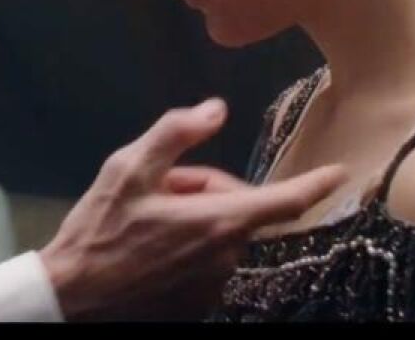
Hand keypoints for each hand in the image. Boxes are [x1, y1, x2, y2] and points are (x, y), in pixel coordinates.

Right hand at [38, 98, 345, 320]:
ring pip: (217, 235)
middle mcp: (226, 257)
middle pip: (234, 208)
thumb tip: (215, 109)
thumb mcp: (128, 169)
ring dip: (192, 221)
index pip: (284, 201)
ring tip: (144, 222)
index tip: (341, 175)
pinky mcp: (198, 305)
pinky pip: (204, 263)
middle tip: (157, 191)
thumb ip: (176, 133)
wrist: (73, 298)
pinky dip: (184, 249)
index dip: (316, 185)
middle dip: (203, 191)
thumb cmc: (98, 230)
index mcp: (217, 222)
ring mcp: (213, 286)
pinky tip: (145, 249)